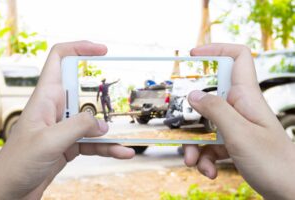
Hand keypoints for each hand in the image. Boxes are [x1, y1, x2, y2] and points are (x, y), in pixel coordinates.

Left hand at [0, 41, 134, 199]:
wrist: (9, 192)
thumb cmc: (17, 164)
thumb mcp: (49, 141)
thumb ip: (78, 126)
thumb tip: (102, 124)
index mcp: (45, 98)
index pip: (59, 60)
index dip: (79, 48)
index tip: (101, 50)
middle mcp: (55, 108)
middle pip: (81, 90)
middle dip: (100, 95)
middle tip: (118, 100)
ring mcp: (63, 127)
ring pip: (91, 121)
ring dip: (108, 132)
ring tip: (122, 145)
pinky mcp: (69, 144)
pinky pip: (93, 142)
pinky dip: (107, 148)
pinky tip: (121, 152)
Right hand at [184, 44, 294, 198]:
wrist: (290, 193)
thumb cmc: (274, 163)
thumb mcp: (239, 134)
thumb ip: (215, 111)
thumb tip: (193, 94)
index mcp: (247, 97)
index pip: (238, 58)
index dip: (217, 50)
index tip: (194, 54)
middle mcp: (240, 108)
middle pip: (210, 98)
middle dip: (193, 114)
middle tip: (184, 125)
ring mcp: (236, 127)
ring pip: (206, 126)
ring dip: (195, 145)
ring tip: (193, 162)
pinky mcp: (233, 144)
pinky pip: (210, 145)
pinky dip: (204, 158)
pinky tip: (208, 171)